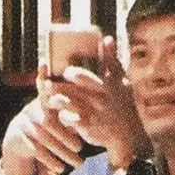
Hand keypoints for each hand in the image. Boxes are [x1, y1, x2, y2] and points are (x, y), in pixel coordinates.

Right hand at [1, 64, 83, 174]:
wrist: (19, 139)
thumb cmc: (48, 123)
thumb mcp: (58, 113)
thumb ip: (75, 107)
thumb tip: (102, 102)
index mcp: (45, 101)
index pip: (47, 90)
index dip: (47, 80)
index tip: (51, 71)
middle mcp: (32, 109)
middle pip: (49, 121)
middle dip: (66, 135)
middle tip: (81, 147)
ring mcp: (24, 123)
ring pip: (43, 137)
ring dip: (61, 151)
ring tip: (77, 163)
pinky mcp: (19, 137)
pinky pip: (35, 150)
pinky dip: (49, 160)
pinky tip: (59, 169)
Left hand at [46, 36, 151, 168]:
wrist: (128, 135)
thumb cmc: (123, 106)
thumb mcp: (121, 81)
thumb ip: (112, 60)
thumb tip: (107, 38)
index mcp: (104, 84)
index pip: (81, 76)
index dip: (69, 74)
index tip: (62, 73)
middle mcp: (97, 97)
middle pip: (70, 89)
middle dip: (56, 86)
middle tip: (45, 85)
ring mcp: (92, 112)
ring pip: (67, 103)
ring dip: (56, 100)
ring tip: (50, 99)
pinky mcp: (88, 127)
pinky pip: (70, 120)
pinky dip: (63, 117)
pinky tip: (60, 115)